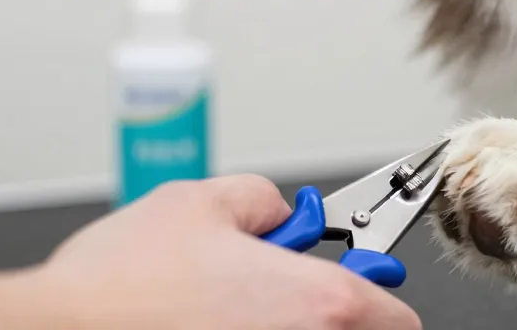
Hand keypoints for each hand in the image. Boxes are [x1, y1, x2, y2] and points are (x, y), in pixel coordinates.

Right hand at [40, 176, 420, 329]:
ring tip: (232, 307)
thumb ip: (261, 199)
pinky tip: (203, 322)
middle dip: (331, 314)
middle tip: (287, 291)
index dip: (378, 291)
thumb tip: (276, 213)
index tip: (364, 279)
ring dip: (283, 325)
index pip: (396, 318)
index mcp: (319, 306)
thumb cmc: (121, 283)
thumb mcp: (202, 201)